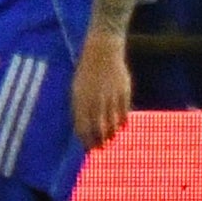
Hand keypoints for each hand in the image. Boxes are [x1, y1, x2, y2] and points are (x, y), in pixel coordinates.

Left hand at [71, 30, 130, 149]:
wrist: (102, 51)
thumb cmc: (87, 72)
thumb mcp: (77, 89)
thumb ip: (79, 108)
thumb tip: (82, 129)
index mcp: (81, 99)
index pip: (83, 128)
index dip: (86, 141)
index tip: (89, 148)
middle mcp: (95, 100)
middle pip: (98, 129)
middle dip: (99, 142)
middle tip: (101, 148)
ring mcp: (110, 96)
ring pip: (112, 124)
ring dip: (111, 134)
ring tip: (110, 138)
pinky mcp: (123, 92)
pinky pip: (124, 114)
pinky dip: (122, 123)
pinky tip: (120, 126)